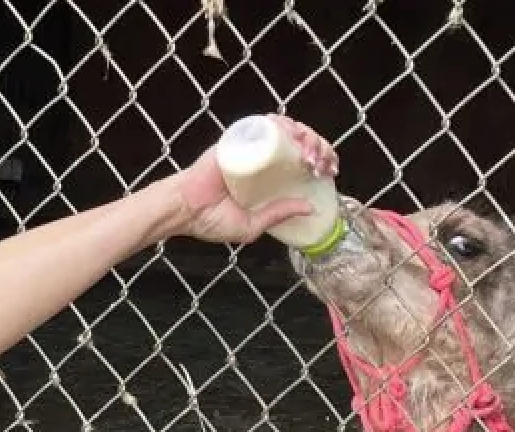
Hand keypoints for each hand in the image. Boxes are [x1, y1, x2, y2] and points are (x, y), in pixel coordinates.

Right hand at [165, 116, 340, 243]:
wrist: (184, 211)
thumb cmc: (211, 220)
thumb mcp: (253, 225)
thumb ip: (279, 214)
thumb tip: (310, 207)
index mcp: (267, 178)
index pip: (299, 162)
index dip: (319, 160)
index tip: (330, 171)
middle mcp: (261, 158)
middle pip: (296, 142)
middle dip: (317, 146)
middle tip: (322, 162)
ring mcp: (248, 146)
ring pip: (283, 129)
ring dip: (303, 134)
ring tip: (310, 151)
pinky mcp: (235, 138)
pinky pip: (260, 123)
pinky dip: (279, 123)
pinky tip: (292, 132)